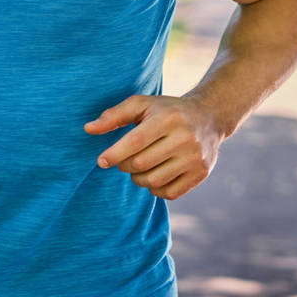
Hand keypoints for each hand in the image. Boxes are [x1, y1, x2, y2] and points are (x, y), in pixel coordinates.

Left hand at [84, 94, 221, 199]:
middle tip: (123, 159)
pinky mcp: (201, 174)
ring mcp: (195, 158)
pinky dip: (154, 188)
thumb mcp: (142, 104)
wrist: (208, 117)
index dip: (114, 153)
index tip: (101, 161)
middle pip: (142, 163)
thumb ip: (114, 115)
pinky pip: (169, 193)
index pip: (135, 141)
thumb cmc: (166, 110)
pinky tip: (153, 174)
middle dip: (125, 164)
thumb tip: (88, 129)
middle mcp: (185, 138)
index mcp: (168, 118)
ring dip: (138, 178)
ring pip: (153, 180)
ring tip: (138, 166)